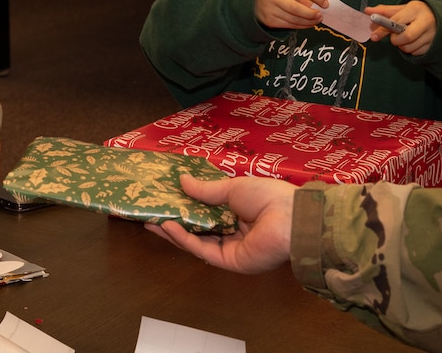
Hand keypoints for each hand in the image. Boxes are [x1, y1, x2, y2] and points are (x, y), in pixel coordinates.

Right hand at [144, 174, 295, 273]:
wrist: (290, 219)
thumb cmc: (268, 197)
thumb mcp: (232, 188)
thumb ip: (206, 190)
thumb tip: (182, 181)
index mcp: (239, 213)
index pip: (208, 211)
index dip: (187, 205)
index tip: (166, 196)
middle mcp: (234, 232)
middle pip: (199, 227)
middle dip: (175, 219)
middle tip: (152, 210)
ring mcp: (231, 248)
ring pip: (197, 240)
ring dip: (174, 230)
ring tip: (151, 218)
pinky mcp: (229, 261)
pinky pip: (202, 249)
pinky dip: (184, 239)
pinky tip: (167, 227)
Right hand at [254, 0, 325, 29]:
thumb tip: (318, 6)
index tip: (325, 4)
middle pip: (296, 8)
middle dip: (311, 14)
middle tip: (320, 16)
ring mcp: (270, 10)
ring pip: (294, 20)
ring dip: (308, 22)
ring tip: (316, 21)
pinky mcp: (269, 21)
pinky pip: (289, 25)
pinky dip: (300, 26)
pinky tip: (306, 24)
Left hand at [366, 0, 434, 55]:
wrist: (441, 17)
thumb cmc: (417, 13)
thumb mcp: (402, 9)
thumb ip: (385, 11)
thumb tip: (367, 11)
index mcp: (416, 9)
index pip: (396, 21)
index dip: (383, 30)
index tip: (374, 36)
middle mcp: (426, 22)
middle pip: (406, 38)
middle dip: (395, 40)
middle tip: (394, 37)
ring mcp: (433, 35)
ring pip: (409, 47)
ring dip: (402, 45)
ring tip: (404, 37)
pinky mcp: (434, 45)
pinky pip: (416, 53)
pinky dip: (410, 49)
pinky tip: (413, 42)